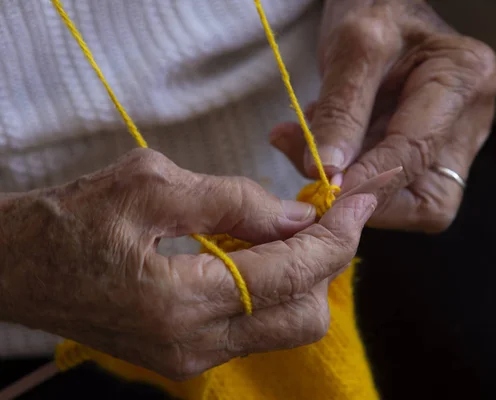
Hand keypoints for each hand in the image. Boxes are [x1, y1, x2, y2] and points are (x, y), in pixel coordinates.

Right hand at [0, 148, 375, 379]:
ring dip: (301, 276)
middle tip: (321, 213)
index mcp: (181, 301)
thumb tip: (297, 217)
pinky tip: (256, 252)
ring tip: (286, 228)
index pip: (293, 274)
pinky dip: (271, 290)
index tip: (359, 202)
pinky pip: (254, 327)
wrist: (17, 266)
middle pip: (304, 315)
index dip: (337, 235)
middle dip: (325, 261)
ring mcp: (189, 358)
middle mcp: (193, 344)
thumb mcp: (151, 184)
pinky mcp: (185, 355)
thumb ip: (234, 201)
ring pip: (284, 326)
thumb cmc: (71, 219)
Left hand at [270, 0, 495, 231]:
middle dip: (367, 193)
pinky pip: (395, 190)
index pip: (416, 149)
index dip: (372, 179)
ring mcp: (454, 143)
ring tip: (312, 149)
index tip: (329, 192)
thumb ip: (340, 111)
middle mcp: (470, 120)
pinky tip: (327, 150)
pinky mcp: (431, 156)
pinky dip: (356, 178)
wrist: (383, 6)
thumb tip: (326, 171)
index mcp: (465, 78)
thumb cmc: (376, 11)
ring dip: (358, 189)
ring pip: (410, 201)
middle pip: (426, 195)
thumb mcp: (352, 48)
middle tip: (315, 175)